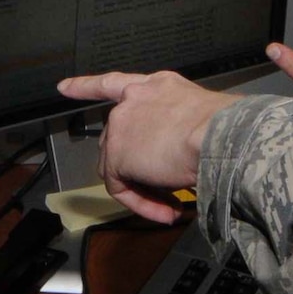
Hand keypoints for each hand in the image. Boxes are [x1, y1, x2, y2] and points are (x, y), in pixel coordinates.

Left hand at [56, 70, 243, 224]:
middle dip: (134, 166)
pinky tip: (166, 211)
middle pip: (118, 137)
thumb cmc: (229, 126)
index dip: (86, 86)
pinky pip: (121, 187)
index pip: (114, 82)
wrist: (220, 135)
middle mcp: (135, 99)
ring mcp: (122, 125)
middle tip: (168, 190)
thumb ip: (184, 129)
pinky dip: (141, 203)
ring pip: (118, 166)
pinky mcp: (116, 154)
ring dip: (143, 188)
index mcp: (159, 86)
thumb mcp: (203, 115)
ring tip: (173, 204)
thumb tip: (187, 158)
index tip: (63, 87)